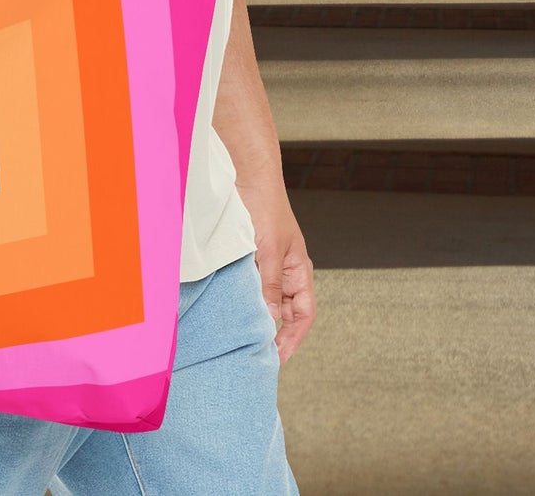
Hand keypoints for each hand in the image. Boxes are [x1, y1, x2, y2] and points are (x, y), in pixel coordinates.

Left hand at [241, 181, 315, 364]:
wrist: (247, 176)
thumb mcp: (270, 250)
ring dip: (256, 318)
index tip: (277, 358)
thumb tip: (271, 319)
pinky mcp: (248, 258)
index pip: (303, 314)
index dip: (293, 338)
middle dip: (274, 334)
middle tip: (255, 354)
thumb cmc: (265, 208)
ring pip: (265, 301)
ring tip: (241, 338)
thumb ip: (271, 285)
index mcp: (299, 270)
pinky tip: (230, 310)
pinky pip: (248, 287)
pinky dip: (242, 300)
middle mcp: (285, 271)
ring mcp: (266, 265)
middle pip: (285, 313)